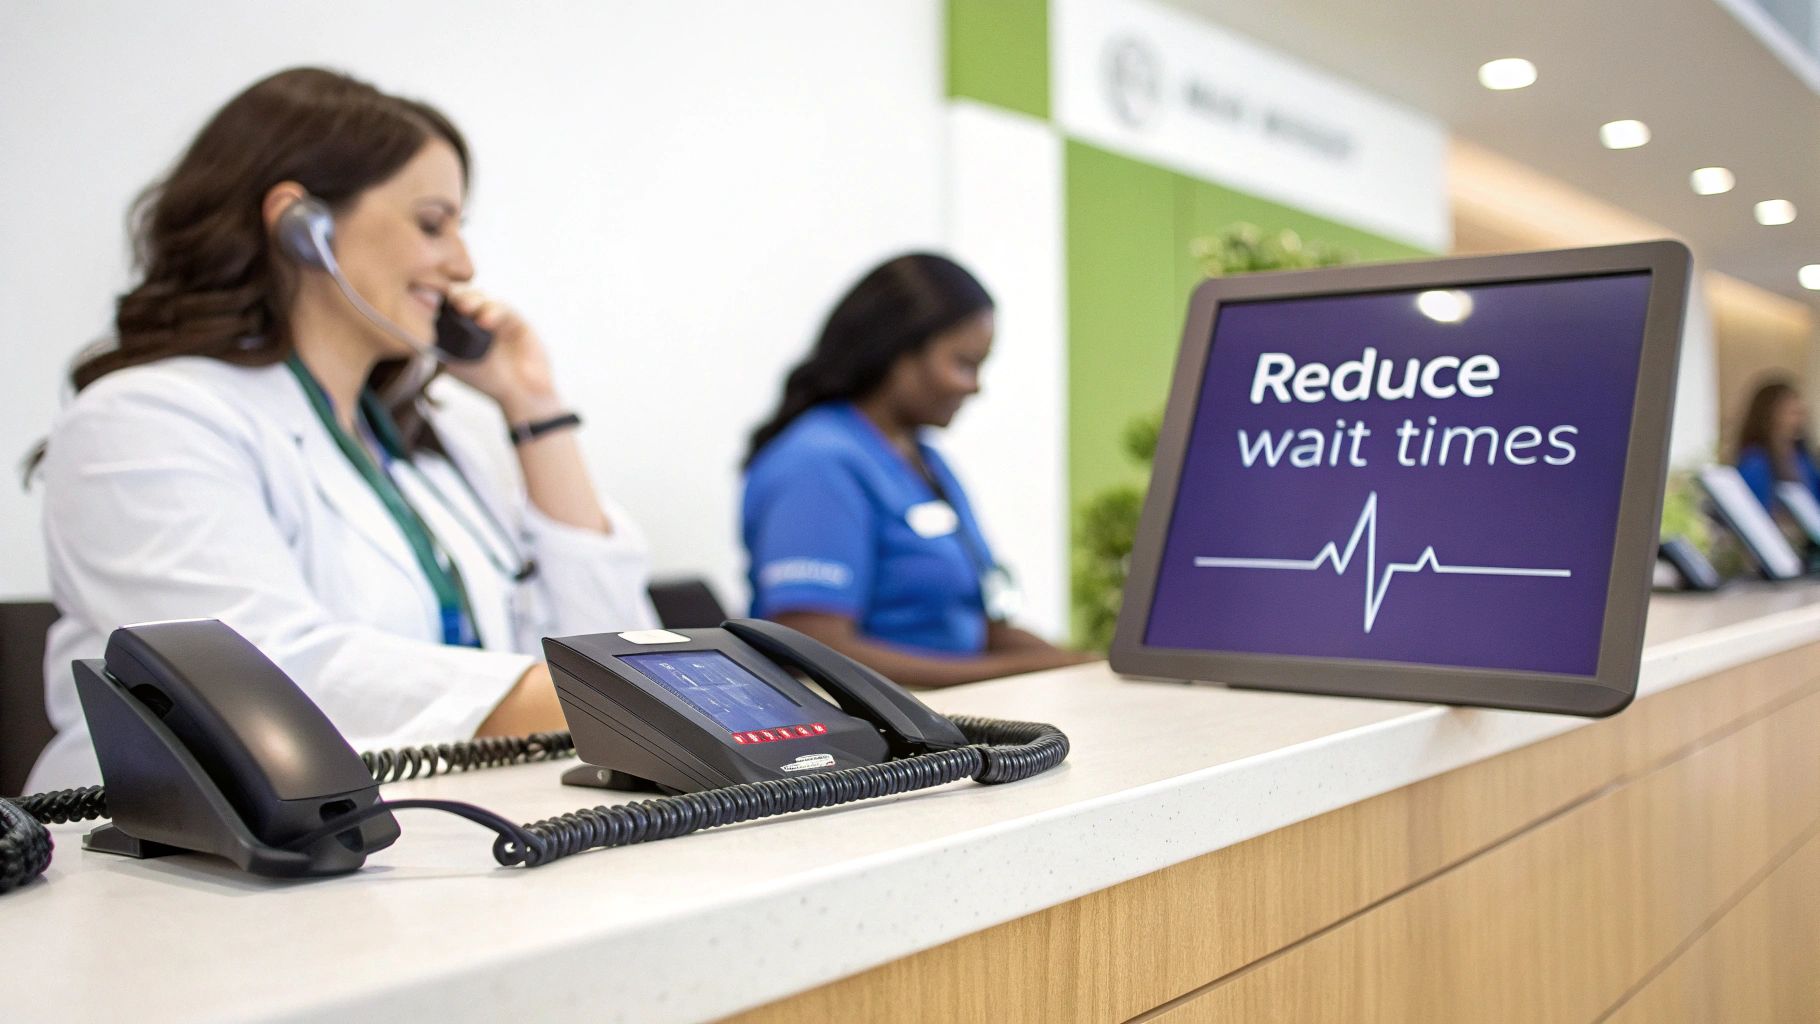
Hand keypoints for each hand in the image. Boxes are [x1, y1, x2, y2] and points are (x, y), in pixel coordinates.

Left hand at [440, 285, 565, 420]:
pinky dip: (493, 312)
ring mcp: (498, 316)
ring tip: (464, 308)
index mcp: (462, 323)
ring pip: (483, 297)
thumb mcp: (456, 362)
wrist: (518, 394)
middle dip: (456, 295)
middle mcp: (479, 315)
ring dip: (472, 300)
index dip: (439, 298)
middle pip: (464, 294)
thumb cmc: (486, 379)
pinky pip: (504, 309)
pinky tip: (484, 321)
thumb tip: (414, 331)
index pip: (448, 303)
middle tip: (448, 301)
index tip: (428, 300)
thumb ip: (439, 345)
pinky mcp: (516, 319)